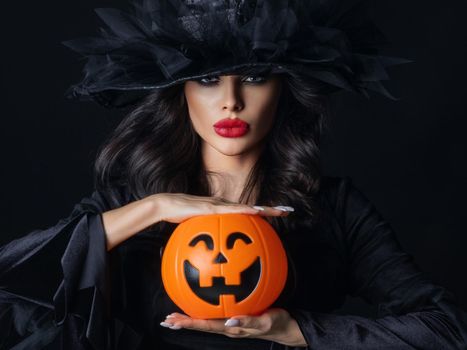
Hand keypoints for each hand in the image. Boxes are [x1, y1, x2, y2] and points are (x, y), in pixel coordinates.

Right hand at [152, 193, 293, 223]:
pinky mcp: (213, 206)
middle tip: (289, 211)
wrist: (165, 206)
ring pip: (248, 207)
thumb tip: (211, 252)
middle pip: (252, 208)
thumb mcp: (195, 229)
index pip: (246, 212)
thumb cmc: (179, 217)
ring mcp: (220, 205)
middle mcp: (225, 205)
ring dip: (265, 209)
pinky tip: (258, 212)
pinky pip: (233, 209)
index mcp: (223, 210)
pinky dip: (246, 210)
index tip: (276, 216)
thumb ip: (205, 236)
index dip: (262, 213)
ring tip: (281, 210)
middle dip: (271, 209)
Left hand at [159, 308, 307, 346]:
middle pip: (201, 325)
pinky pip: (215, 314)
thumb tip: (231, 321)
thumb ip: (249, 321)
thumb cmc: (277, 322)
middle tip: (165, 321)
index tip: (173, 322)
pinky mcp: (235, 317)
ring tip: (174, 317)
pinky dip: (203, 311)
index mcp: (232, 328)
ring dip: (189, 319)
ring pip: (205, 321)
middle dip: (183, 323)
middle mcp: (228, 327)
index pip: (206, 326)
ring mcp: (230, 323)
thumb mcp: (265, 321)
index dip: (188, 323)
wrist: (285, 326)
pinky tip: (198, 303)